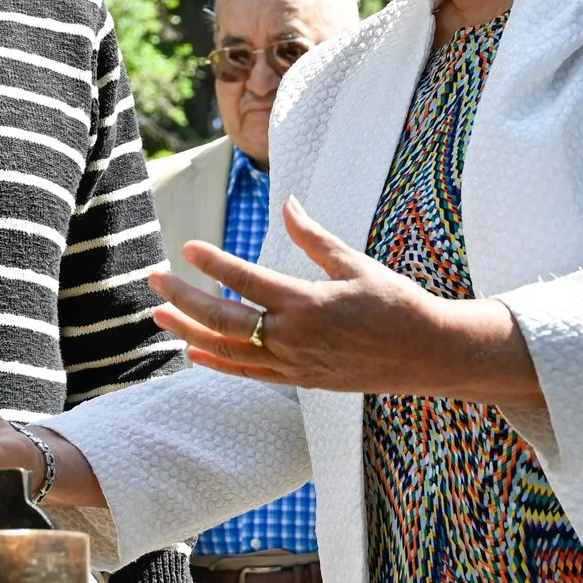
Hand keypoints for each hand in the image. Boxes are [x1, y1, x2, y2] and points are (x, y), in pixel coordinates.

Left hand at [149, 195, 543, 405]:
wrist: (427, 354)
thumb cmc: (396, 302)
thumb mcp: (356, 264)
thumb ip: (314, 238)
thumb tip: (287, 202)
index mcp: (309, 303)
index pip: (247, 281)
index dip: (214, 263)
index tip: (188, 246)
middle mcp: (295, 337)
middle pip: (225, 319)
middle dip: (184, 298)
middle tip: (154, 278)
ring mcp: (294, 363)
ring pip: (229, 350)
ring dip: (189, 332)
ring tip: (158, 316)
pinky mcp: (300, 380)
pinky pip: (249, 374)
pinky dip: (219, 364)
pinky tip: (193, 352)